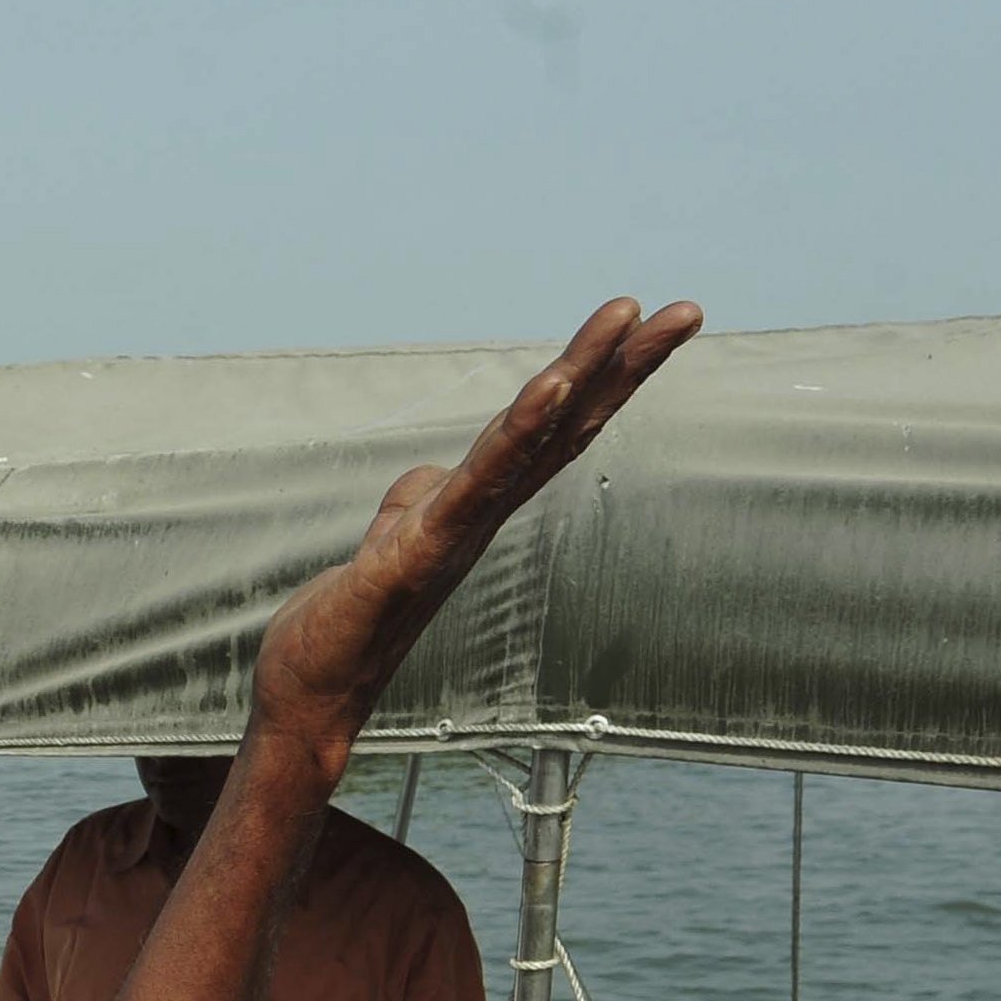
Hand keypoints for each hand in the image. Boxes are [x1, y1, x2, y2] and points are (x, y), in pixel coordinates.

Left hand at [251, 296, 700, 778]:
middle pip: (565, 426)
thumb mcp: (389, 540)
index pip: (553, 431)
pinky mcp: (419, 546)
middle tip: (688, 309)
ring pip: (531, 440)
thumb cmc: (350, 622)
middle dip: (624, 366)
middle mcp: (484, 513)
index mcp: (478, 504)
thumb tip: (429, 481)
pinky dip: (516, 433)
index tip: (647, 322)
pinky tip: (549, 386)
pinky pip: (476, 481)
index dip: (601, 379)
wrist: (312, 691)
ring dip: (581, 374)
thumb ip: (416, 504)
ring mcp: (458, 529)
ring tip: (629, 315)